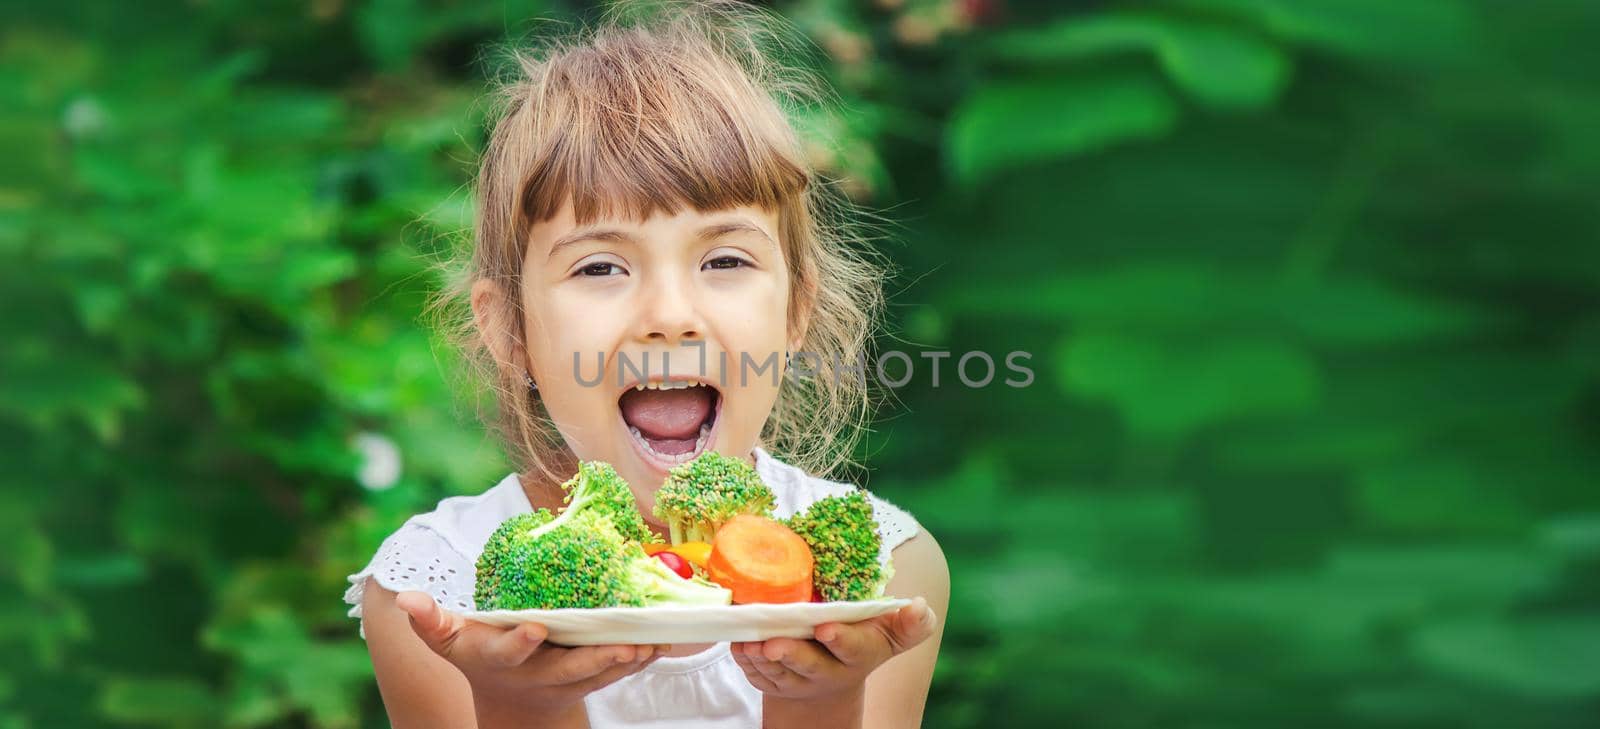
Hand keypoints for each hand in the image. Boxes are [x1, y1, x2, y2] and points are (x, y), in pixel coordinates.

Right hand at [395, 591, 666, 720]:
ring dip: (628, 660)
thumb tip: (403, 596)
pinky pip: (620, 671)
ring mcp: (569, 681)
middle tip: (622, 645)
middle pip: (570, 670)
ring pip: (602, 674)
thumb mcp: (451, 642)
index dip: (521, 643)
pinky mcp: (592, 679)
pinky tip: (663, 640)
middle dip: (596, 659)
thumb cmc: (480, 657)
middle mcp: (539, 674)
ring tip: (652, 641)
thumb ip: (430, 620)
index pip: (511, 652)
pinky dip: (642, 658)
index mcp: (503, 660)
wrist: (511, 701)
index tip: (536, 627)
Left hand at [730, 596, 937, 700]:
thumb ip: (908, 623)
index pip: (853, 648)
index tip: (826, 627)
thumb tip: (921, 605)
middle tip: (774, 644)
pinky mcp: (773, 683)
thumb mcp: (887, 633)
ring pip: (778, 673)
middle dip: (792, 655)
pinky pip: (756, 675)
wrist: (831, 674)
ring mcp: (798, 680)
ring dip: (761, 658)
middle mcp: (829, 672)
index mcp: (858, 654)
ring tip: (750, 642)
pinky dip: (746, 661)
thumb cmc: (860, 640)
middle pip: (809, 666)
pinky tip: (739, 644)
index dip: (841, 639)